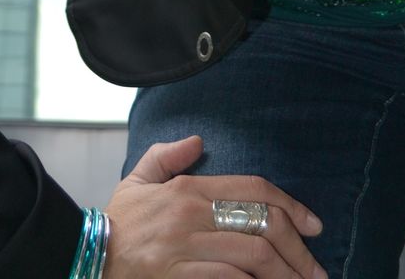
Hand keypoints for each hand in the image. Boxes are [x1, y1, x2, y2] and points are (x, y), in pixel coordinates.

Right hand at [104, 134, 325, 277]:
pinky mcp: (178, 277)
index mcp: (188, 188)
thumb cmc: (118, 220)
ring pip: (252, 257)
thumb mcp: (139, 178)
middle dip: (298, 249)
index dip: (291, 206)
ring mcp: (185, 248)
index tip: (314, 225)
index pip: (253, 189)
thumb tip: (199, 140)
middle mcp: (191, 215)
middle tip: (317, 269)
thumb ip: (168, 155)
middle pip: (261, 225)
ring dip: (285, 274)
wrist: (88, 255)